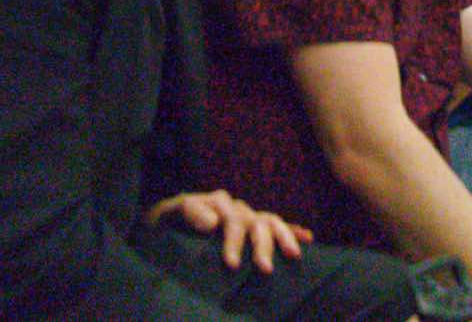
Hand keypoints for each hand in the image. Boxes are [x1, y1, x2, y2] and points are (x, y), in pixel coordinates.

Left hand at [144, 191, 308, 273]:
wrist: (164, 226)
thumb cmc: (165, 223)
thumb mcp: (168, 214)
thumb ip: (189, 211)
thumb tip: (214, 223)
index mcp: (214, 203)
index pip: (228, 217)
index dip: (231, 240)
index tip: (230, 263)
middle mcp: (233, 208)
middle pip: (252, 221)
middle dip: (260, 245)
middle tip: (264, 269)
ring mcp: (244, 217)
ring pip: (268, 222)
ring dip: (282, 237)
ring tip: (293, 255)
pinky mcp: (251, 228)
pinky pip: (275, 225)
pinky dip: (291, 230)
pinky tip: (307, 238)